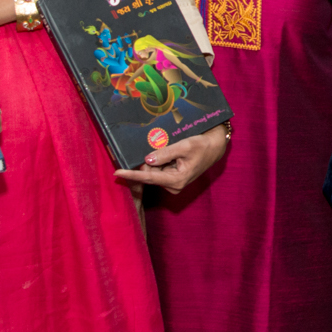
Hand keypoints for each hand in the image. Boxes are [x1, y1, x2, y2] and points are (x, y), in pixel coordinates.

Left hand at [114, 125, 230, 191]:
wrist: (215, 148)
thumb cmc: (202, 146)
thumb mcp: (184, 146)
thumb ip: (165, 153)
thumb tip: (147, 160)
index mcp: (176, 180)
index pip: (148, 177)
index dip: (131, 175)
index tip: (117, 173)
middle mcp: (173, 185)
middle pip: (149, 174)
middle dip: (147, 162)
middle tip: (158, 146)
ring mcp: (173, 183)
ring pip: (153, 171)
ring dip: (155, 160)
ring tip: (171, 149)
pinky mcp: (173, 179)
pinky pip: (159, 170)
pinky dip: (159, 161)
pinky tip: (169, 153)